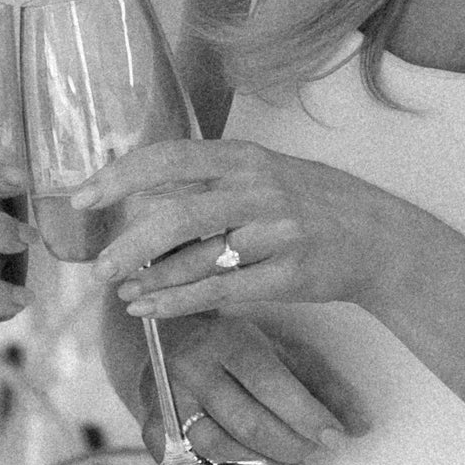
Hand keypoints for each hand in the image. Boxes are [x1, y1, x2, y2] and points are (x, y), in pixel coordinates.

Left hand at [82, 136, 396, 325]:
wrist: (381, 239)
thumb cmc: (313, 204)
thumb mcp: (265, 174)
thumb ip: (210, 181)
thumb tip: (141, 196)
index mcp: (246, 158)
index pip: (170, 158)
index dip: (121, 176)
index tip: (83, 196)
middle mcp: (259, 190)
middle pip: (177, 215)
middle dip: (128, 243)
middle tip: (96, 265)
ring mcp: (276, 233)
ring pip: (196, 259)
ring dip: (149, 278)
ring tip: (120, 289)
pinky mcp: (287, 275)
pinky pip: (221, 292)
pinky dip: (177, 302)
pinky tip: (149, 307)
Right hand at [105, 297, 366, 464]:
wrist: (169, 339)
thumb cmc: (238, 347)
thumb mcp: (282, 351)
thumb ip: (323, 386)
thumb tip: (361, 427)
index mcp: (226, 339)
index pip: (271, 384)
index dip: (307, 417)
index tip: (336, 438)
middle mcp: (190, 368)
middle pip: (247, 424)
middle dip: (290, 447)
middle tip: (311, 452)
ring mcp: (166, 401)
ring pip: (219, 451)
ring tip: (288, 463)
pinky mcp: (153, 431)